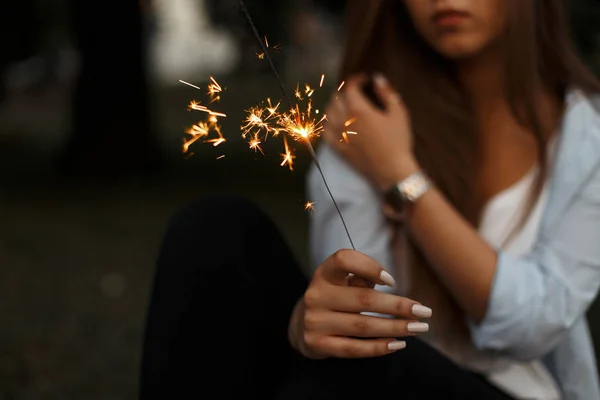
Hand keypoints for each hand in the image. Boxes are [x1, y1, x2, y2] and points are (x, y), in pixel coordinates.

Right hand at [288, 249, 431, 358]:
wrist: (303, 324)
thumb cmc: (336, 297)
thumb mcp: (343, 282)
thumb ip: (362, 277)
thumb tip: (387, 283)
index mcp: (324, 273)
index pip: (343, 259)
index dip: (370, 266)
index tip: (393, 281)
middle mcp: (316, 295)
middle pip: (364, 299)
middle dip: (399, 306)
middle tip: (425, 312)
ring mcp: (314, 321)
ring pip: (362, 326)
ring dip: (395, 328)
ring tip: (418, 328)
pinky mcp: (317, 344)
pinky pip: (353, 348)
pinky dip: (378, 347)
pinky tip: (398, 344)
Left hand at [324, 74, 419, 190]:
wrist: (391, 170)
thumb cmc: (398, 141)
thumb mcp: (398, 113)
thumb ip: (387, 93)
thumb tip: (377, 78)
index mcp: (359, 109)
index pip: (350, 87)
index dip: (356, 80)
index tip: (363, 80)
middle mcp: (344, 120)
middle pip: (336, 98)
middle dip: (345, 91)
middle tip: (355, 92)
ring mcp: (338, 135)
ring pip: (328, 113)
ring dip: (335, 105)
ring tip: (345, 105)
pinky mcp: (337, 148)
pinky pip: (325, 131)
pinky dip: (329, 123)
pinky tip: (336, 122)